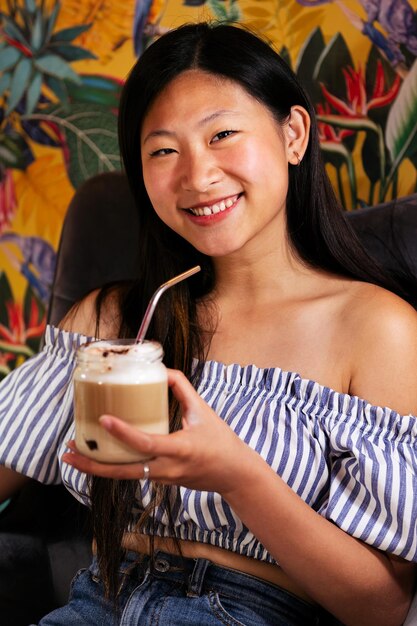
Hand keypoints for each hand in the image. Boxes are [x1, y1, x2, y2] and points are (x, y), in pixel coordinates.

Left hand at [63, 369, 253, 494]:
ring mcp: (162, 478)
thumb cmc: (221, 442)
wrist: (233, 474)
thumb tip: (163, 370)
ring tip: (74, 455)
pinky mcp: (159, 480)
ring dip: (97, 467)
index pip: (145, 443)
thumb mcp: (203, 411)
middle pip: (122, 472)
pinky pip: (131, 475)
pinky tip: (98, 456)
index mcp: (179, 449)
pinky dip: (112, 467)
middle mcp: (166, 468)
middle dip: (93, 464)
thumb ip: (183, 389)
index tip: (104, 419)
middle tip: (69, 451)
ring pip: (123, 476)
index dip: (123, 432)